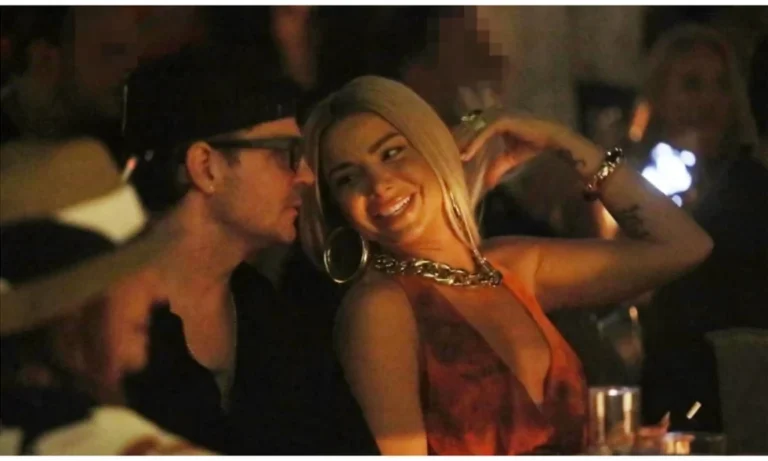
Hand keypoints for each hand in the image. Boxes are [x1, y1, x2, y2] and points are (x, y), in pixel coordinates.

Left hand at [453, 110, 601, 189]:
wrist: (552, 139)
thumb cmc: (532, 144)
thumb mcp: (510, 158)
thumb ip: (497, 167)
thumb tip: (487, 184)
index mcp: (493, 118)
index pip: (471, 127)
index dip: (460, 140)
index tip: (449, 154)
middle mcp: (494, 113)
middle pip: (469, 126)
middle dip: (457, 141)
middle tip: (443, 157)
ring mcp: (499, 114)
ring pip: (474, 128)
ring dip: (463, 143)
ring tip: (453, 158)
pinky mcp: (505, 118)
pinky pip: (485, 131)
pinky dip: (475, 143)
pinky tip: (466, 155)